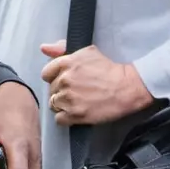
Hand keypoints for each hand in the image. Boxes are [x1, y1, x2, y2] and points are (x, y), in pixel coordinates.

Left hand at [39, 41, 154, 126]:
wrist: (126, 87)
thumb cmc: (108, 68)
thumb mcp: (86, 51)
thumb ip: (61, 48)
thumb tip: (43, 48)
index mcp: (65, 63)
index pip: (46, 74)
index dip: (54, 78)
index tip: (64, 81)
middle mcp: (65, 80)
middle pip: (51, 90)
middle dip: (60, 91)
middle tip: (75, 92)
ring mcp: (69, 98)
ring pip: (54, 104)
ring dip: (63, 105)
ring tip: (76, 102)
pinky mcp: (76, 114)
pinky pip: (59, 119)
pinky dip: (66, 118)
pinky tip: (76, 113)